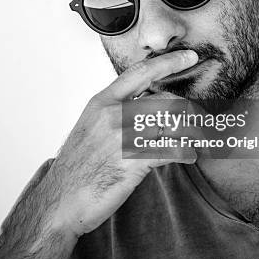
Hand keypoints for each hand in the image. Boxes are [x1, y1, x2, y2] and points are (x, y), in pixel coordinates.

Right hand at [42, 50, 200, 238]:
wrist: (59, 202)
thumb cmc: (77, 168)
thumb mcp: (90, 128)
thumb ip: (115, 113)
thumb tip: (146, 106)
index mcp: (102, 103)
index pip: (140, 72)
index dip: (168, 62)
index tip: (189, 56)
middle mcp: (113, 115)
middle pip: (164, 99)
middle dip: (186, 110)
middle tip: (199, 118)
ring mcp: (122, 137)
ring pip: (171, 122)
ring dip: (190, 131)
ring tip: (197, 138)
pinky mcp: (133, 161)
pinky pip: (171, 149)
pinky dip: (184, 152)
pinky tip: (188, 155)